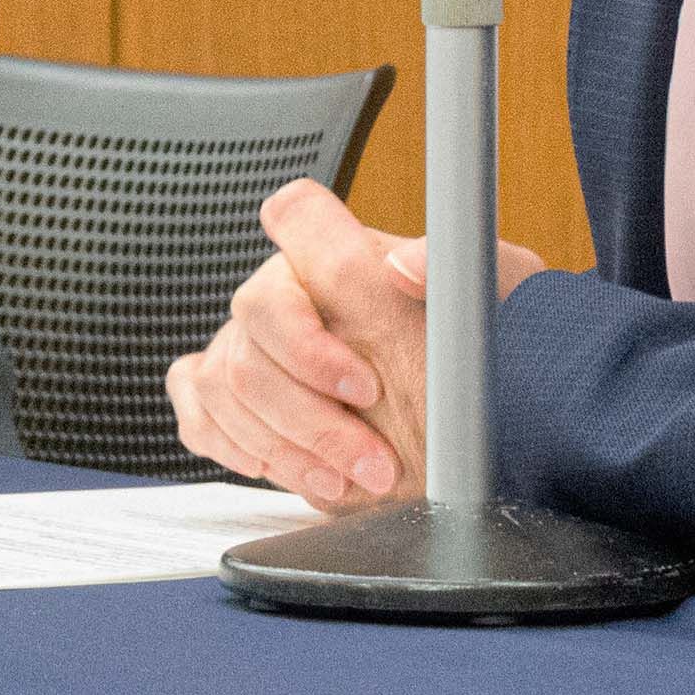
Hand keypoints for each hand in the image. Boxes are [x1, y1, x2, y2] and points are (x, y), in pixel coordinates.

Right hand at [164, 180, 534, 507]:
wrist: (464, 456)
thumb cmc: (485, 378)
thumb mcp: (495, 320)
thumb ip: (460, 273)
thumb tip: (403, 265)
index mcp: (347, 260)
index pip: (298, 216)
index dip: (311, 282)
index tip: (361, 378)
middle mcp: (294, 296)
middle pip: (254, 323)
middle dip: (312, 411)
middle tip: (373, 460)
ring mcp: (255, 348)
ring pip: (224, 380)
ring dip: (286, 445)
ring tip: (345, 479)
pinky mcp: (236, 402)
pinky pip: (198, 409)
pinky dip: (232, 444)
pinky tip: (282, 465)